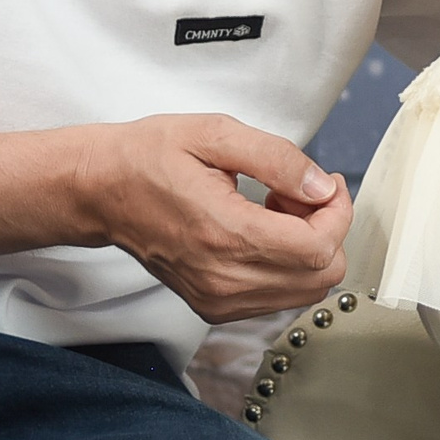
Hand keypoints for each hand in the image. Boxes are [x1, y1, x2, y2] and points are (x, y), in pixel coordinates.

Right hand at [0, 115, 350, 321]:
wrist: (99, 191)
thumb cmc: (148, 157)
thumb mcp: (215, 133)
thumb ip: (277, 159)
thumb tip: (322, 188)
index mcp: (225, 234)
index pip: (319, 247)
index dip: (339, 211)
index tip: (326, 182)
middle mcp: (223, 278)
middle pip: (321, 277)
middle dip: (326, 229)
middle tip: (299, 193)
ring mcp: (218, 299)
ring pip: (305, 290)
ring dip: (307, 248)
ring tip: (276, 209)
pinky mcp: (213, 306)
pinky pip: (278, 297)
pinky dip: (286, 265)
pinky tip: (261, 230)